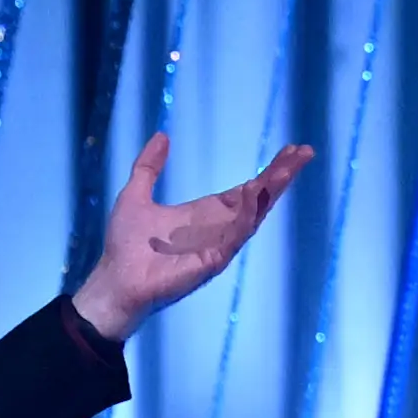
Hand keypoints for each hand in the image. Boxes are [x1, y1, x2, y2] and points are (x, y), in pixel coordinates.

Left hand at [72, 132, 311, 340]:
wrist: (113, 282)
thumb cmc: (124, 247)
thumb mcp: (135, 195)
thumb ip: (149, 167)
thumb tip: (161, 136)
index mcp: (205, 214)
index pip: (246, 190)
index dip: (268, 172)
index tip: (290, 151)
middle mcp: (217, 229)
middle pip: (259, 199)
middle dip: (281, 176)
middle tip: (303, 153)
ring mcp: (218, 246)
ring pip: (254, 215)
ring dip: (272, 191)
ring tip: (290, 168)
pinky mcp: (212, 261)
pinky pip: (236, 235)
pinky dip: (248, 214)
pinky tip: (259, 193)